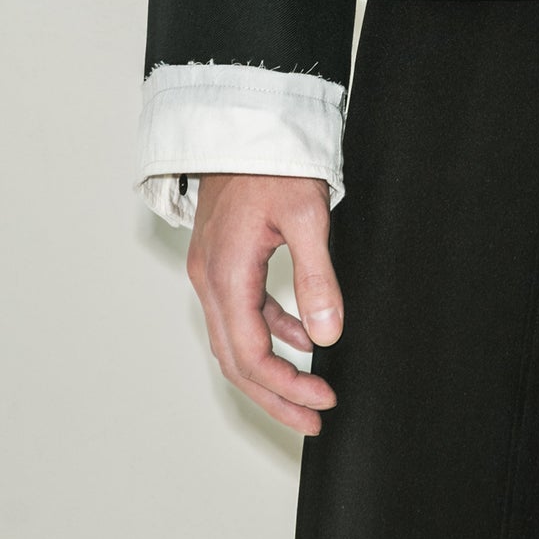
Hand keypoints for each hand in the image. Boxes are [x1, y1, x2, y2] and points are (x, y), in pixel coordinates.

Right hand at [186, 173, 343, 435]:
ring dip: (271, 370)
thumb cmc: (272, 159)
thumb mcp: (307, 215)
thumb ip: (316, 277)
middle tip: (313, 419)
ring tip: (310, 390)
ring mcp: (212, 270)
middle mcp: (210, 280)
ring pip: (236, 341)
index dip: (286, 387)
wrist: (243, 119)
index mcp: (225, 276)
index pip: (251, 356)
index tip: (322, 401)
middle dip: (275, 395)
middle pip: (237, 360)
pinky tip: (302, 335)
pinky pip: (242, 313)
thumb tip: (328, 333)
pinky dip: (270, 332)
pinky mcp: (222, 258)